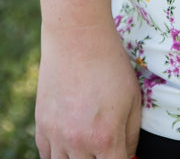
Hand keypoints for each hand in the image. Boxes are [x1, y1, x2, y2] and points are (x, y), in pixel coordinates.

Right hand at [35, 20, 140, 158]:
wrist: (77, 38)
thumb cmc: (110, 64)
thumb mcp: (134, 97)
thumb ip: (132, 134)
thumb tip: (128, 154)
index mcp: (106, 137)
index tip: (122, 154)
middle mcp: (79, 143)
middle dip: (100, 158)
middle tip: (105, 144)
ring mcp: (56, 136)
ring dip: (79, 158)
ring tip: (88, 141)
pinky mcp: (41, 127)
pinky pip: (47, 156)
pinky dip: (59, 154)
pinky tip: (70, 141)